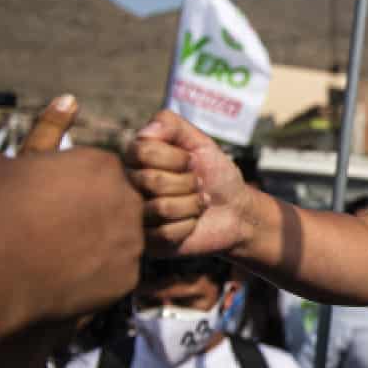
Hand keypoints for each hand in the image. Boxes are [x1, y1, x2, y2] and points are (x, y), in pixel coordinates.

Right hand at [0, 149, 141, 326]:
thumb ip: (22, 164)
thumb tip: (12, 167)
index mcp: (102, 165)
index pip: (101, 172)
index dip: (77, 186)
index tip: (56, 199)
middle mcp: (128, 200)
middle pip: (118, 206)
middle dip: (93, 216)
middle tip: (60, 231)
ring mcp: (132, 240)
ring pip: (120, 242)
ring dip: (97, 248)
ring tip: (60, 258)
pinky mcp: (128, 277)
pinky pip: (115, 276)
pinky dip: (96, 279)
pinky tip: (67, 280)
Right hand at [125, 110, 249, 255]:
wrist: (237, 212)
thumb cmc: (217, 175)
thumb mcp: (201, 142)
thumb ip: (172, 125)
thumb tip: (146, 131)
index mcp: (138, 161)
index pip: (140, 151)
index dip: (175, 158)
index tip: (191, 162)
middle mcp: (131, 187)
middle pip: (150, 181)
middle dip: (187, 182)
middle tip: (197, 185)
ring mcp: (136, 216)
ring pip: (159, 208)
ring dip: (191, 205)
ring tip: (197, 204)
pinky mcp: (147, 242)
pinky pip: (165, 233)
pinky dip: (189, 226)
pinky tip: (192, 224)